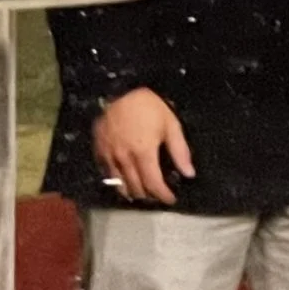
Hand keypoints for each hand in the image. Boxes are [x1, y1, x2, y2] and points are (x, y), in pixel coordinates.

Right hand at [93, 87, 192, 206]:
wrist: (119, 90)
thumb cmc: (148, 106)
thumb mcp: (170, 124)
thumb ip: (180, 151)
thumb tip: (189, 173)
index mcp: (143, 152)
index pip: (153, 184)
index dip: (163, 195)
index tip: (171, 199)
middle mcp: (124, 158)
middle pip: (136, 188)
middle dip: (149, 196)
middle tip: (158, 194)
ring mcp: (109, 156)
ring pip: (120, 185)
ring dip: (133, 192)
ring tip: (143, 192)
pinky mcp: (99, 151)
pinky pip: (108, 175)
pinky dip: (118, 181)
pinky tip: (126, 179)